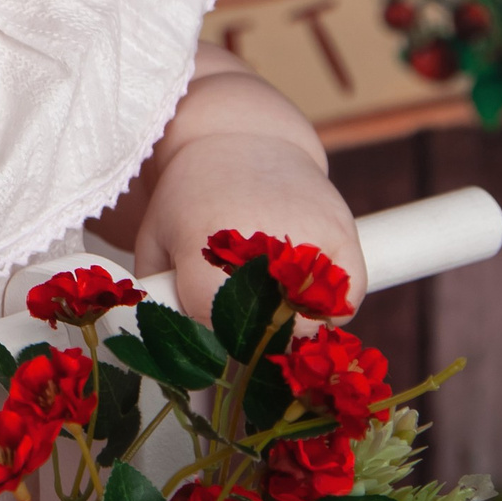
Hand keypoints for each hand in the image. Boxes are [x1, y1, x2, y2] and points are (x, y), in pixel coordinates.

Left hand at [131, 134, 362, 329]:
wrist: (240, 139)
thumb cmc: (191, 200)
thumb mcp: (156, 245)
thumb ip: (157, 302)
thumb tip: (169, 361)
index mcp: (205, 252)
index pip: (213, 333)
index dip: (209, 333)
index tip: (207, 316)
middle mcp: (260, 248)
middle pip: (265, 338)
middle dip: (251, 336)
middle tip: (241, 307)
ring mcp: (307, 241)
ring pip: (309, 328)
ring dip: (291, 324)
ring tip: (270, 290)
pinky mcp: (342, 234)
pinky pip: (345, 305)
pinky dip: (330, 310)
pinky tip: (304, 290)